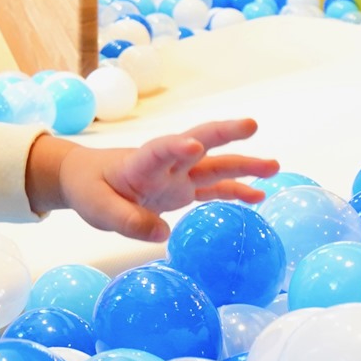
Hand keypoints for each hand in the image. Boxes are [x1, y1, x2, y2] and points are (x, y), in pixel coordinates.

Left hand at [35, 119, 279, 242]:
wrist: (85, 177)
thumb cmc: (90, 189)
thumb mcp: (98, 209)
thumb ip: (128, 221)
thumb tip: (163, 235)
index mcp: (139, 164)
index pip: (158, 151)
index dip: (175, 148)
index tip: (192, 145)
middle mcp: (164, 164)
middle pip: (197, 143)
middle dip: (223, 134)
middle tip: (251, 125)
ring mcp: (177, 174)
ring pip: (213, 164)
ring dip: (242, 164)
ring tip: (274, 166)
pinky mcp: (182, 187)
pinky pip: (213, 187)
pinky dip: (235, 190)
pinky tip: (259, 195)